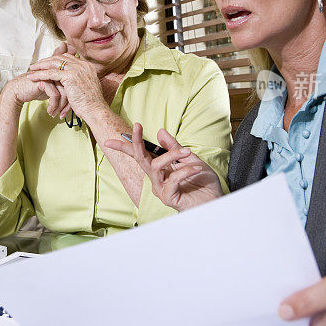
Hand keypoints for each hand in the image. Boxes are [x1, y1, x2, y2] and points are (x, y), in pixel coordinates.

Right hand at [3, 72, 65, 117]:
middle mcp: (55, 72)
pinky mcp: (44, 81)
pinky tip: (49, 111)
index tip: (66, 111)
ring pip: (64, 93)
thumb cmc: (33, 91)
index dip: (71, 100)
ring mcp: (50, 76)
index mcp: (58, 72)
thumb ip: (59, 91)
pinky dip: (53, 106)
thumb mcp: (49, 91)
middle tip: (63, 114)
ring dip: (60, 107)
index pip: (71, 86)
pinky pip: (55, 95)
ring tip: (54, 114)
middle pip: (70, 89)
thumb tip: (70, 99)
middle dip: (67, 104)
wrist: (16, 91)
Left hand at [27, 53, 105, 119]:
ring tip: (31, 69)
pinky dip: (40, 74)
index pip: (68, 57)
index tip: (47, 64)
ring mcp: (77, 69)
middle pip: (60, 58)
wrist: (96, 110)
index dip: (56, 60)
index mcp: (87, 66)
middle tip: (36, 65)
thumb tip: (73, 83)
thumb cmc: (91, 104)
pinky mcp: (70, 76)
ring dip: (41, 66)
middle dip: (47, 61)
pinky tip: (32, 77)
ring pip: (54, 64)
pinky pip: (51, 73)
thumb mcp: (87, 87)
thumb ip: (80, 81)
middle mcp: (83, 65)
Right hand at [105, 123, 222, 210]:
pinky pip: (172, 179)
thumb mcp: (189, 159)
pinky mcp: (168, 198)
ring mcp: (161, 189)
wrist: (215, 199)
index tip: (111, 140)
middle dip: (136, 142)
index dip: (125, 147)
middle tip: (137, 126)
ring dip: (171, 155)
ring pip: (155, 167)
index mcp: (161, 169)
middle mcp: (157, 179)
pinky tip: (196, 169)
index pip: (139, 156)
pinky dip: (185, 171)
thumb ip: (174, 147)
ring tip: (187, 152)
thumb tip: (159, 132)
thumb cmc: (203, 182)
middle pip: (140, 159)